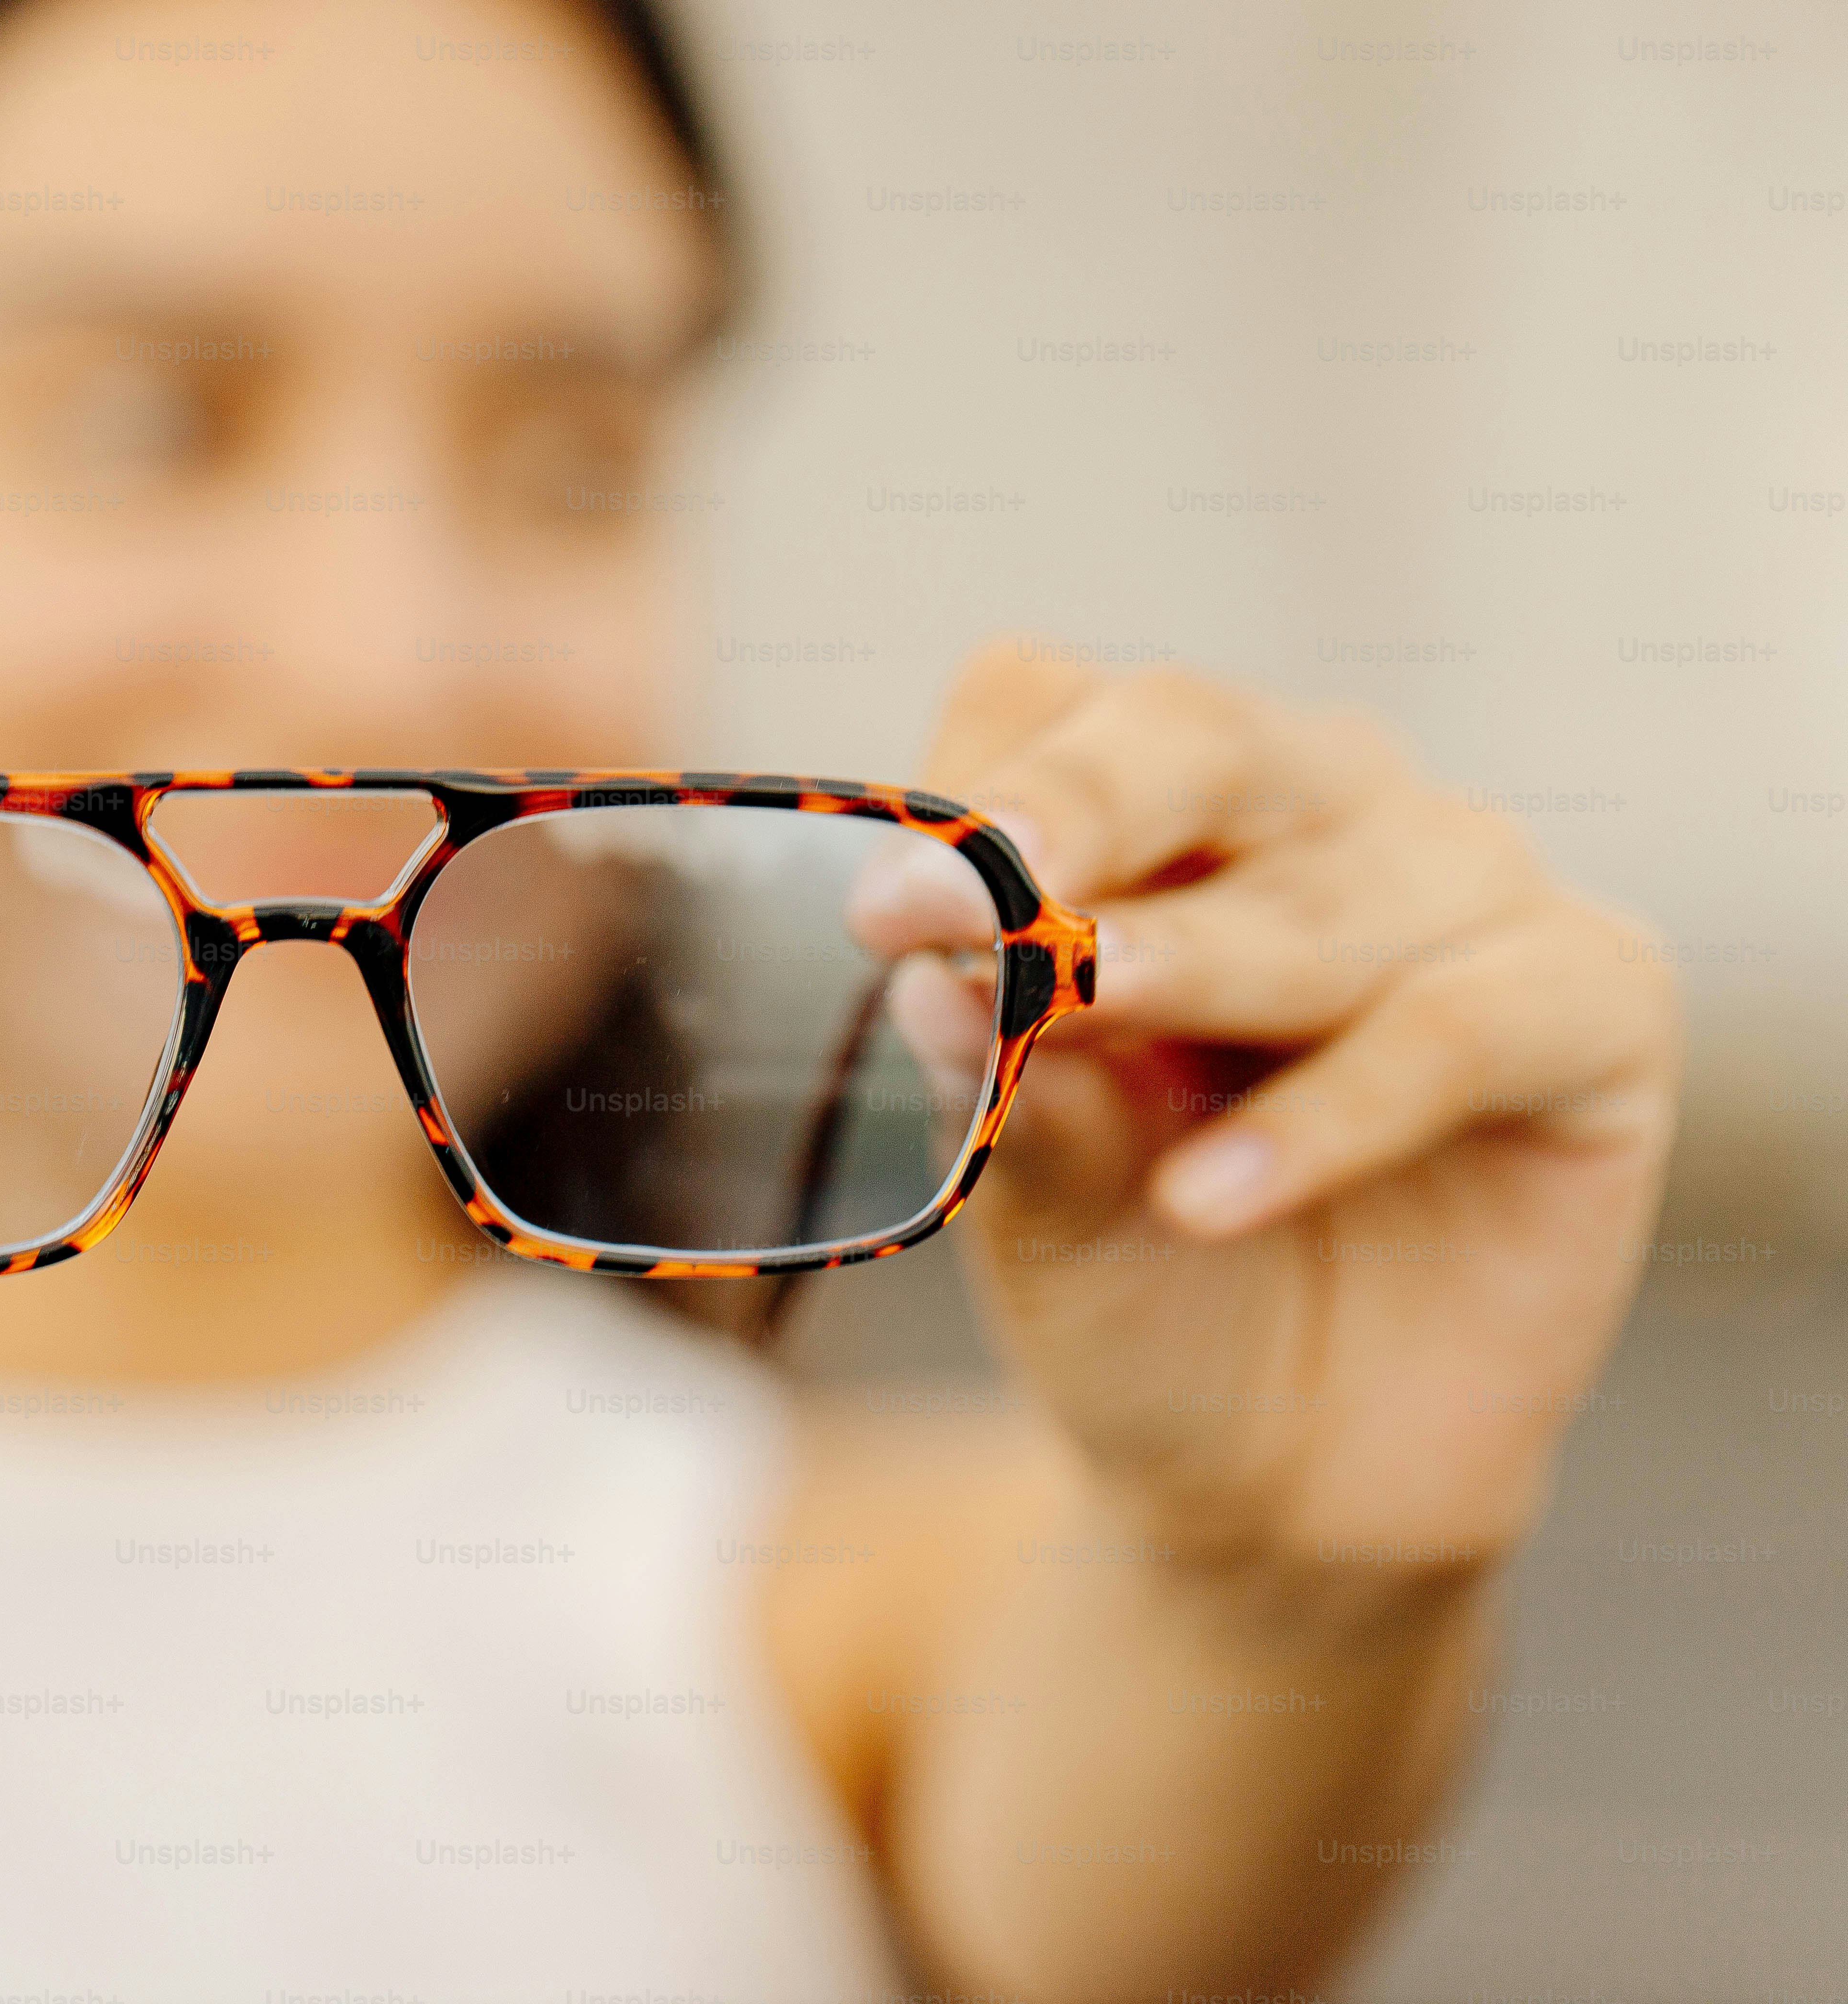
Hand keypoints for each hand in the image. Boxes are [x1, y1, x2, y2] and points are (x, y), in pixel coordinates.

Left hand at [873, 643, 1681, 1593]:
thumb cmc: (1134, 1286)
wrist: (1270, 1472)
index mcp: (1144, 809)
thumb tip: (936, 975)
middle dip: (1082, 815)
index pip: (1044, 706)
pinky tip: (1214, 1194)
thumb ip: (1002, 1086)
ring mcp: (1460, 885)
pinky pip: (1463, 1025)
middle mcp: (1310, 803)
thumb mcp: (1036, 1201)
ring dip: (1202, 965)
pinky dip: (1336, 1110)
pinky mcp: (1593, 998)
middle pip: (1192, 733)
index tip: (887, 909)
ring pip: (1326, 887)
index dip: (975, 793)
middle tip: (993, 901)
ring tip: (1083, 1032)